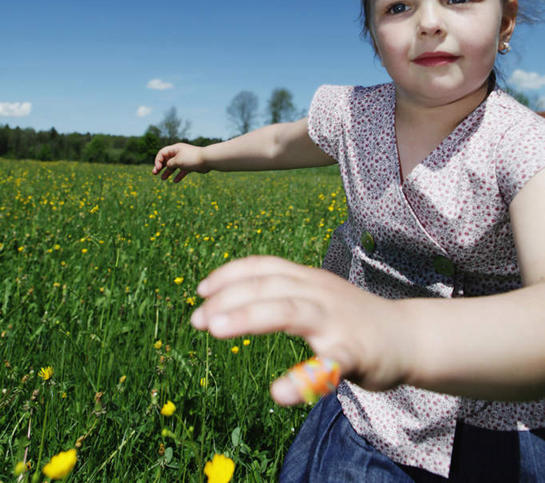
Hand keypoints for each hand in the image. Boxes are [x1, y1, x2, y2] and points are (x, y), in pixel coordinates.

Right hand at [153, 142, 209, 181]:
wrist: (207, 160)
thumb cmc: (191, 159)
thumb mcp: (177, 161)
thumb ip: (169, 164)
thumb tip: (167, 166)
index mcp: (175, 149)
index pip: (162, 153)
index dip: (158, 161)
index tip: (158, 168)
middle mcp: (179, 153)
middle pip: (167, 159)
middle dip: (160, 166)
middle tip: (154, 173)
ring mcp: (185, 159)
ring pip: (174, 166)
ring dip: (168, 172)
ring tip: (163, 179)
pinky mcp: (190, 165)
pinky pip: (182, 170)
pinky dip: (178, 175)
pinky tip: (175, 181)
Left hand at [190, 255, 410, 404]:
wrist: (407, 336)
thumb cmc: (352, 317)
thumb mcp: (317, 295)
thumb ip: (284, 295)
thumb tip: (235, 302)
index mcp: (309, 280)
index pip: (265, 266)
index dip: (230, 273)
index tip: (201, 288)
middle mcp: (319, 293)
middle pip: (269, 286)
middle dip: (229, 298)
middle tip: (196, 319)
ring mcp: (336, 321)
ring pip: (289, 312)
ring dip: (249, 317)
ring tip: (215, 329)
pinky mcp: (353, 353)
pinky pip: (326, 366)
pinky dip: (302, 379)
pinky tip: (279, 393)